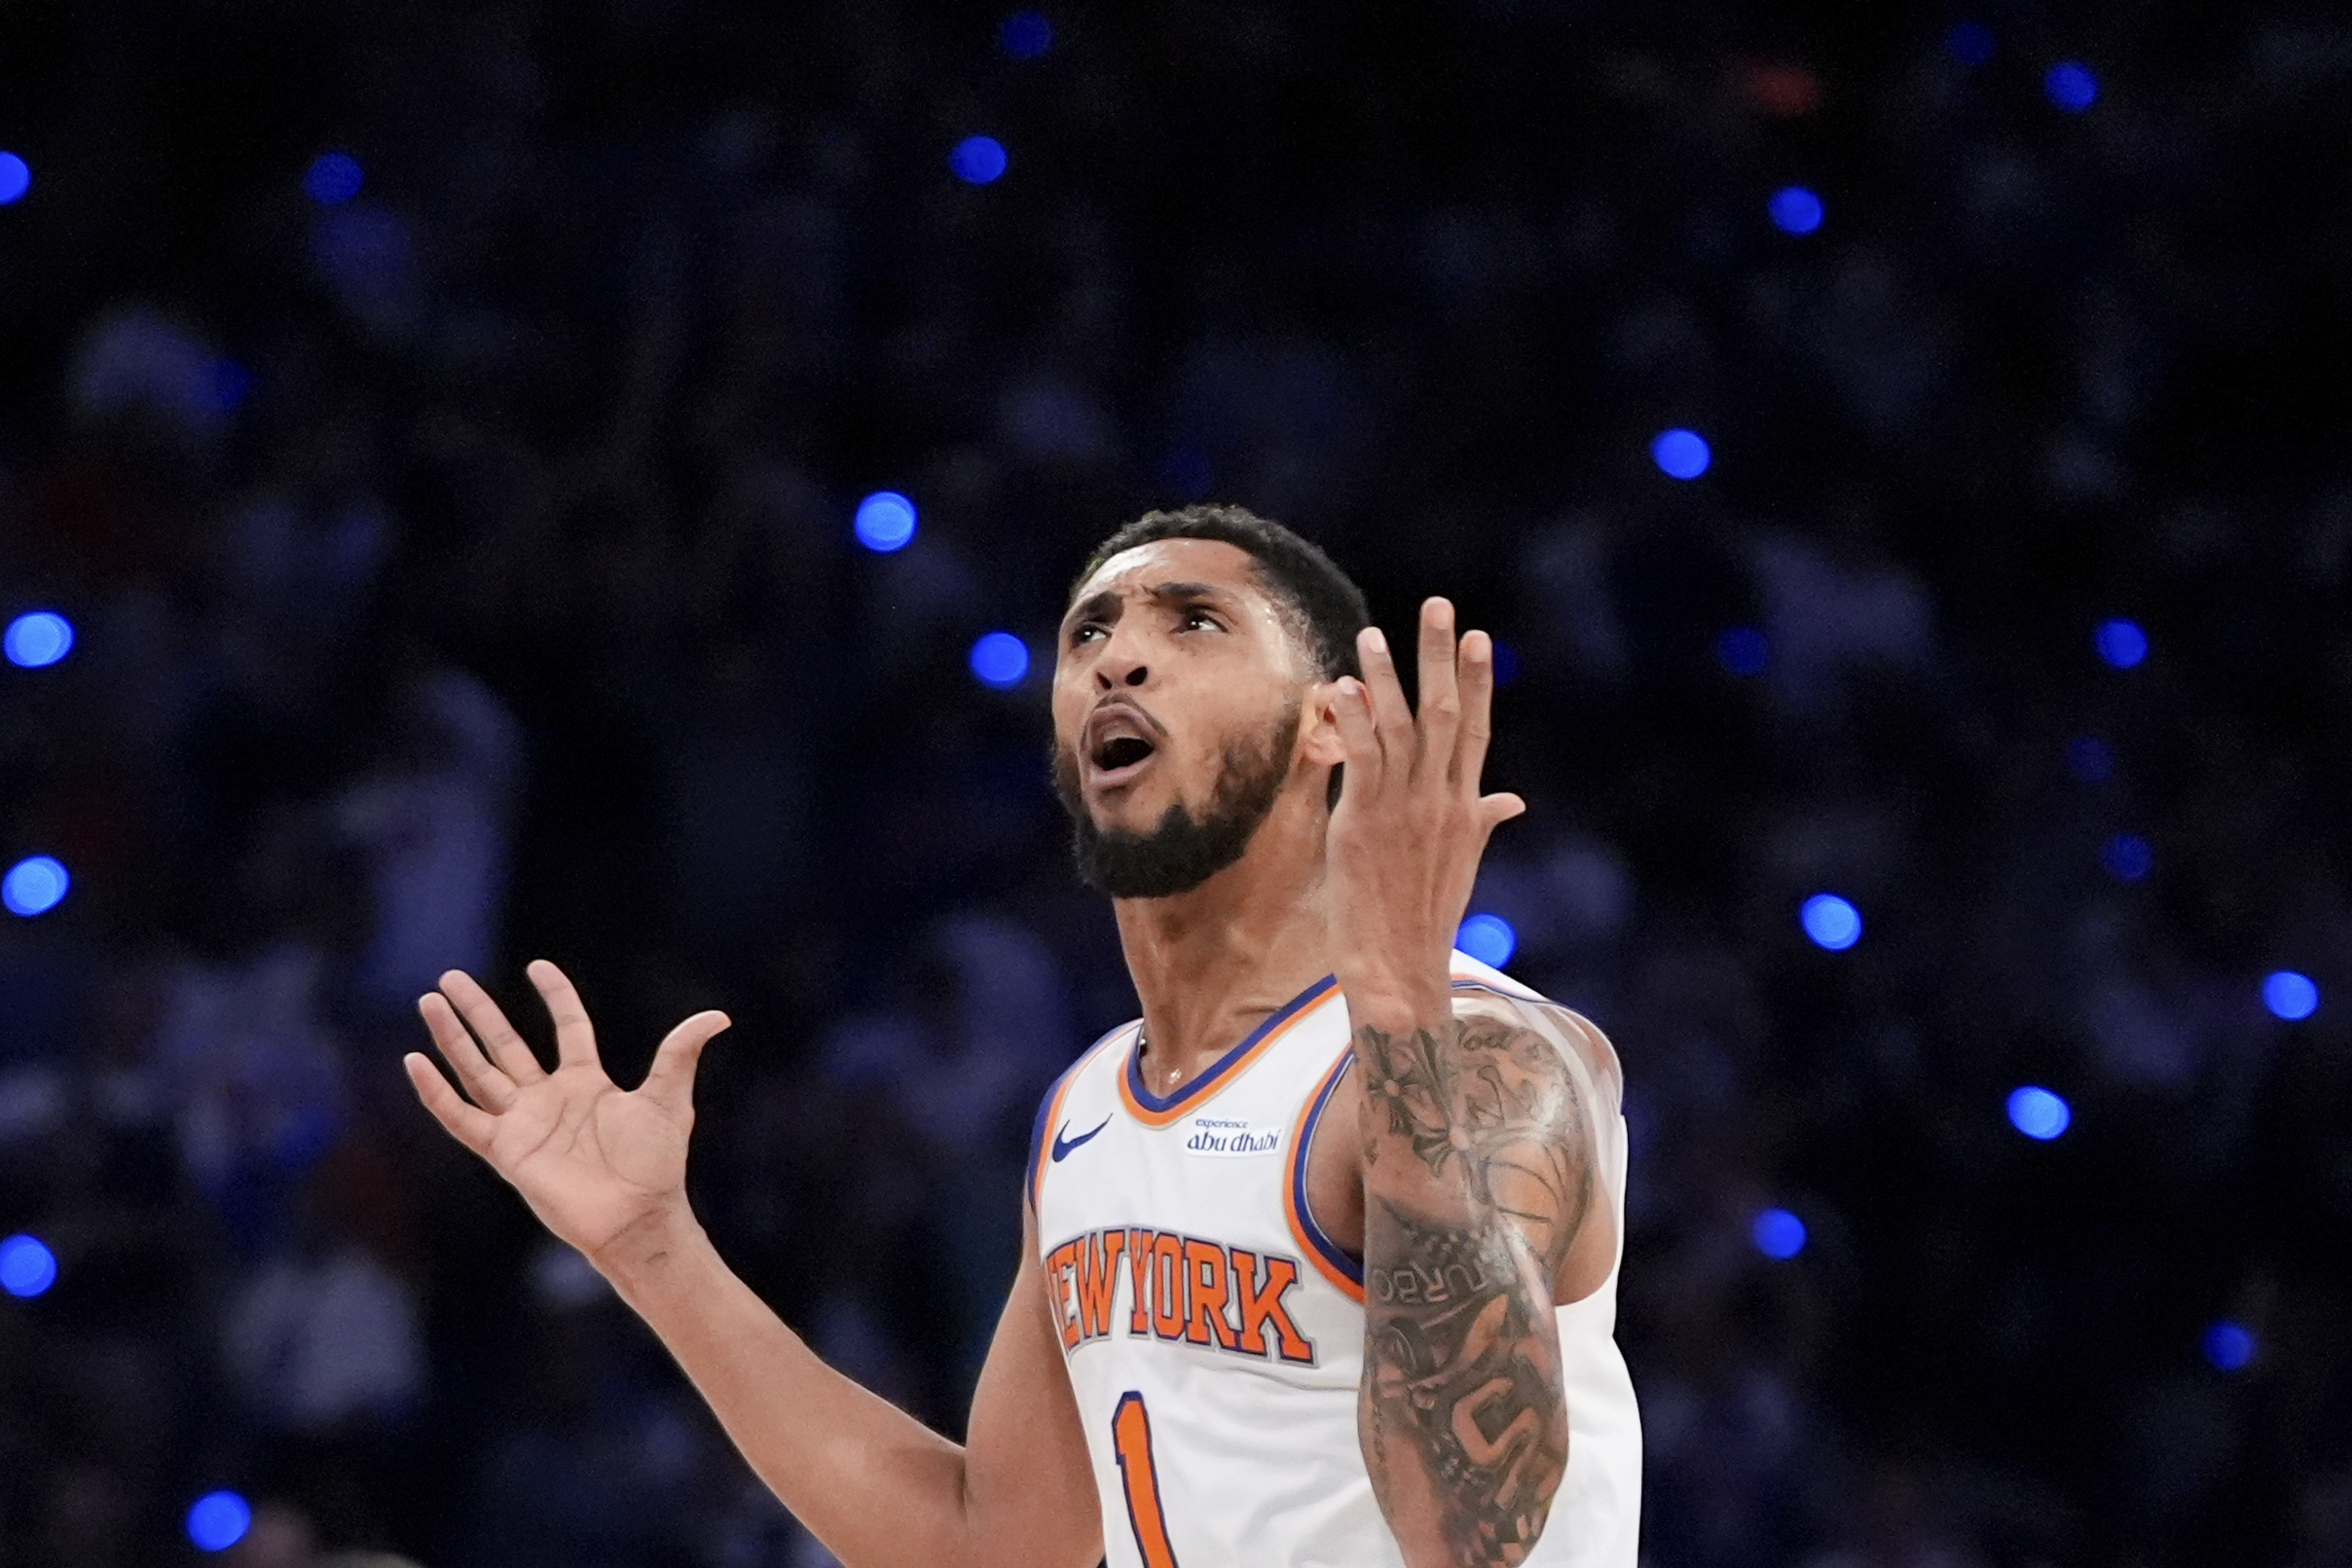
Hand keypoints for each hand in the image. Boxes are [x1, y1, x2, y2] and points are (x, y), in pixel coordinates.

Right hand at [404, 960, 730, 1268]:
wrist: (637, 1217)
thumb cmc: (655, 1165)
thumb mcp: (669, 1099)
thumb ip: (680, 1053)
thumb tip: (719, 1016)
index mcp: (588, 1082)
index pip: (567, 1028)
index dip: (555, 997)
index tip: (538, 967)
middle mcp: (549, 1099)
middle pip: (505, 1044)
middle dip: (478, 1012)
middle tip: (449, 978)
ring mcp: (524, 1124)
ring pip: (477, 1072)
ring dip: (452, 1039)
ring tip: (429, 1002)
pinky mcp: (505, 1151)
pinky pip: (461, 1118)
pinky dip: (437, 1093)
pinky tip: (415, 1062)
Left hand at [1325, 598, 1523, 1024]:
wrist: (1401, 968)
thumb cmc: (1424, 919)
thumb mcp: (1462, 864)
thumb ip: (1483, 822)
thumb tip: (1511, 800)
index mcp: (1465, 808)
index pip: (1477, 730)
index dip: (1478, 682)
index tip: (1479, 637)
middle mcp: (1440, 801)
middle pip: (1447, 714)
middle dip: (1441, 658)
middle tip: (1439, 606)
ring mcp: (1404, 810)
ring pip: (1401, 728)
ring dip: (1387, 678)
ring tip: (1372, 634)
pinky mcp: (1365, 823)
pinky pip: (1361, 760)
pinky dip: (1353, 722)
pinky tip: (1341, 688)